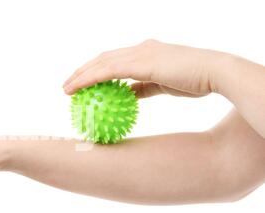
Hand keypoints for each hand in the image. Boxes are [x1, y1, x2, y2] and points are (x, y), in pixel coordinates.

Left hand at [63, 39, 225, 97]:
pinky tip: (79, 88)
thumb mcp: (164, 85)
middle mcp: (140, 49)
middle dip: (83, 71)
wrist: (214, 73)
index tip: (85, 83)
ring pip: (102, 63)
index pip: (114, 60)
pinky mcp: (141, 62)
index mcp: (146, 52)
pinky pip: (109, 70)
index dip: (96, 70)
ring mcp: (140, 53)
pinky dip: (91, 78)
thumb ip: (144, 88)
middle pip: (103, 58)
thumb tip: (128, 95)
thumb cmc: (195, 81)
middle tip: (68, 85)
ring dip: (81, 75)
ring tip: (67, 89)